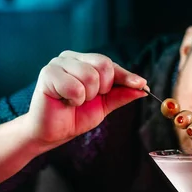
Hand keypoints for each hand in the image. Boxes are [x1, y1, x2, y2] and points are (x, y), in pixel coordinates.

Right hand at [26, 51, 147, 145]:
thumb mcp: (104, 106)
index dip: (127, 76)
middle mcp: (72, 58)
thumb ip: (121, 95)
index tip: (142, 85)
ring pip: (90, 76)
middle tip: (88, 99)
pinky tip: (64, 101)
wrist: (51, 133)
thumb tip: (144, 88)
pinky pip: (75, 86)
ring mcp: (59, 63)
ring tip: (74, 101)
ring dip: (86, 96)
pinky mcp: (48, 73)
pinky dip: (74, 99)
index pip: (111, 64)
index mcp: (85, 62)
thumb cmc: (75, 116)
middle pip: (103, 65)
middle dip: (102, 89)